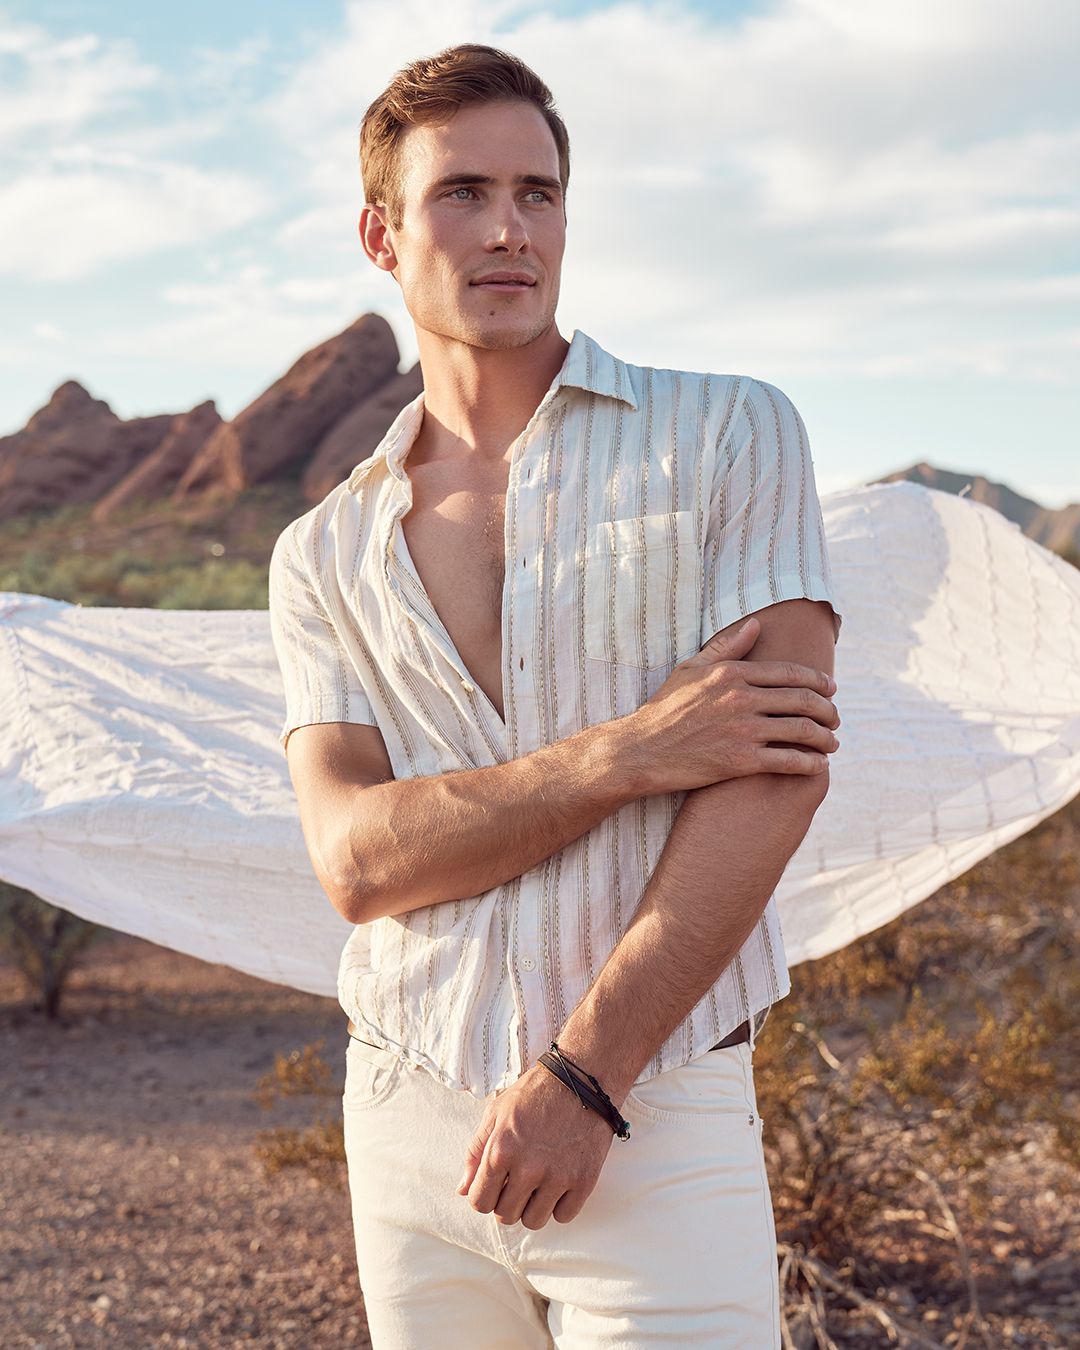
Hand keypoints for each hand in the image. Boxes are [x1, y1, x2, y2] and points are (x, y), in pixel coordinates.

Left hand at [456, 1062, 618, 1230]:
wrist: (582, 1079)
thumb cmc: (536, 1093)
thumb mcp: (496, 1112)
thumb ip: (475, 1152)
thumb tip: (463, 1189)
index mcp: (501, 1150)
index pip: (480, 1202)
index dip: (483, 1197)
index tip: (493, 1187)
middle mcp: (528, 1168)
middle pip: (506, 1216)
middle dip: (507, 1202)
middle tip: (516, 1182)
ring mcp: (558, 1176)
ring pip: (534, 1221)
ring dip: (532, 1207)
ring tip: (537, 1183)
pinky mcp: (584, 1181)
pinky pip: (564, 1216)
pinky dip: (559, 1204)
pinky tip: (558, 1182)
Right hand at [629, 614, 839, 794]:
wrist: (641, 751)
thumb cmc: (663, 709)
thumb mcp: (690, 670)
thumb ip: (726, 647)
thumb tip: (756, 625)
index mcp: (732, 673)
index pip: (790, 673)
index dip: (818, 681)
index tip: (831, 689)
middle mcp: (741, 698)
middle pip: (803, 700)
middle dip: (828, 710)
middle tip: (835, 718)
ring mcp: (743, 730)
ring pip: (802, 731)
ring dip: (825, 738)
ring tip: (832, 743)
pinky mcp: (741, 761)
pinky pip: (789, 761)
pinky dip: (811, 763)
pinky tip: (819, 765)